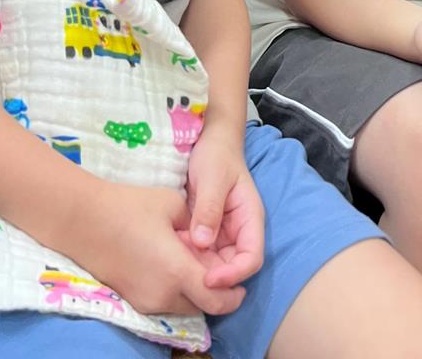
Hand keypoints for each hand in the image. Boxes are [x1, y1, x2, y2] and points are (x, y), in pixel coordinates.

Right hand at [66, 178, 245, 316]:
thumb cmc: (130, 207)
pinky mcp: (132, 300)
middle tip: (216, 270)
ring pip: (182, 306)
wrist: (84, 220)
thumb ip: (197, 223)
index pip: (217, 299)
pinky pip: (163, 302)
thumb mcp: (173, 204)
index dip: (233, 296)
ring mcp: (146, 301)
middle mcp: (164, 295)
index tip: (240, 285)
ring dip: (193, 291)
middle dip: (214, 292)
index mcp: (178, 271)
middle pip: (202, 307)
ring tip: (190, 262)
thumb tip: (205, 235)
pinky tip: (168, 263)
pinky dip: (174, 290)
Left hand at [182, 125, 264, 290]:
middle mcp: (238, 231)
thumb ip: (209, 208)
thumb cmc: (216, 155)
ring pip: (213, 262)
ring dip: (196, 265)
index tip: (208, 280)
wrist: (208, 142)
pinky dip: (186, 254)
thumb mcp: (212, 178)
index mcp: (249, 219)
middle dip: (210, 274)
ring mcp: (222, 233)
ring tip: (174, 257)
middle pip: (231, 267)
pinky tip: (170, 247)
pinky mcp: (205, 231)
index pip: (252, 259)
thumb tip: (203, 242)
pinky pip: (199, 252)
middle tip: (183, 271)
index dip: (234, 275)